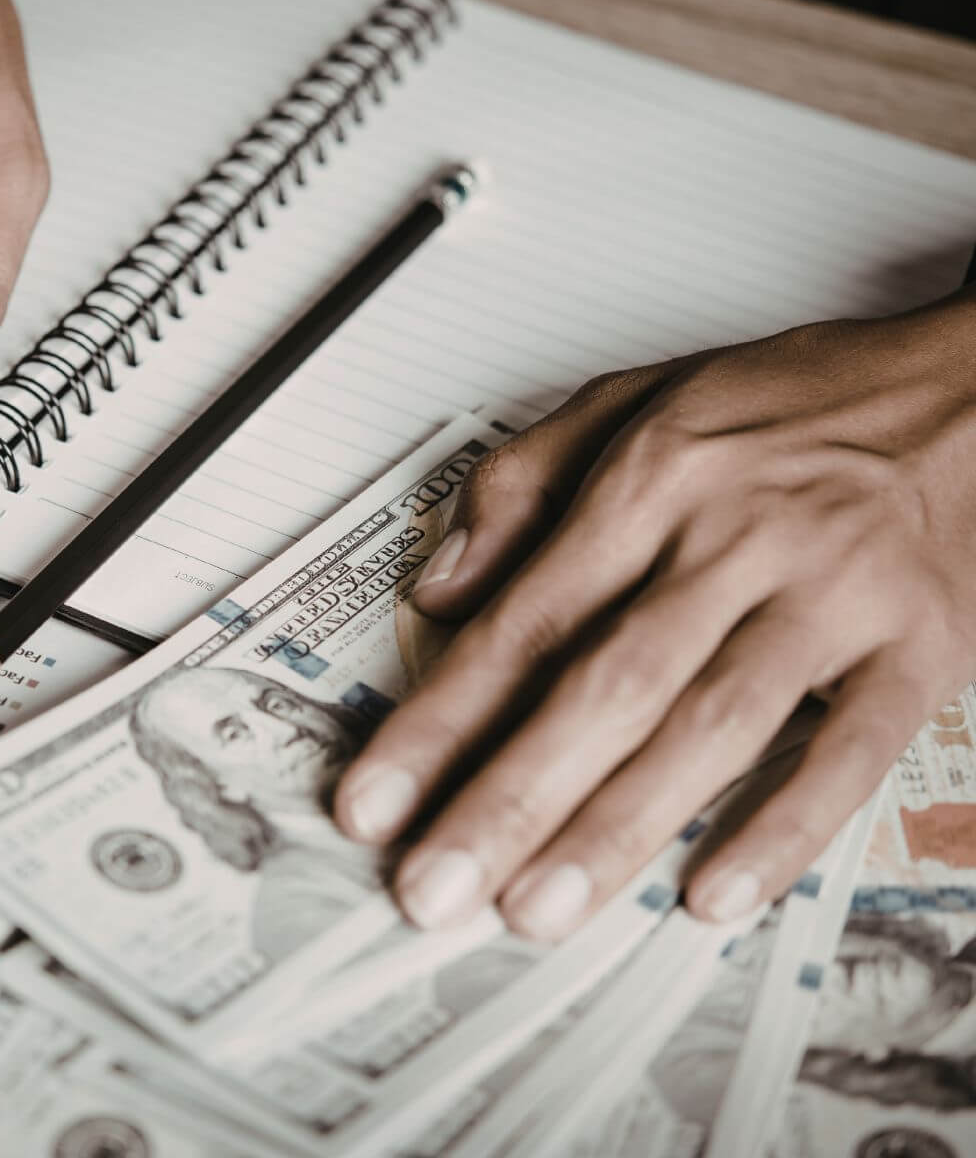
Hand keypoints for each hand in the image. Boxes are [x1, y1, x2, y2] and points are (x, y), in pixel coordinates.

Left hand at [333, 289, 975, 940]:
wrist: (972, 386)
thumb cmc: (796, 403)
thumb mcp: (635, 401)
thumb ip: (522, 485)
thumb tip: (438, 588)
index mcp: (650, 479)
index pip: (521, 621)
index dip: (438, 720)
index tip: (376, 799)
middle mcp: (733, 536)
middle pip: (601, 686)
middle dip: (507, 797)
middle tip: (435, 885)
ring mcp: (831, 595)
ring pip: (708, 726)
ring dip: (617, 828)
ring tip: (537, 907)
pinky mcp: (919, 646)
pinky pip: (847, 749)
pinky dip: (782, 825)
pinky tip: (713, 894)